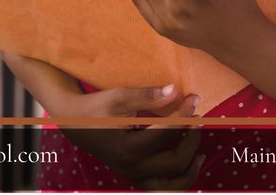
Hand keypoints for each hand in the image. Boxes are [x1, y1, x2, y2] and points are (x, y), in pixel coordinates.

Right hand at [52, 84, 203, 188]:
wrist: (75, 122)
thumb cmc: (96, 107)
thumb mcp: (119, 97)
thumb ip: (148, 96)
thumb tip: (175, 90)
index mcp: (128, 148)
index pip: (167, 132)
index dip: (184, 114)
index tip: (193, 99)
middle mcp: (132, 167)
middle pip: (175, 162)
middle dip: (192, 139)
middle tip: (198, 119)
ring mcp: (133, 175)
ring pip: (172, 186)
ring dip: (190, 170)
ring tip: (200, 153)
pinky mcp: (134, 176)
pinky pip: (162, 187)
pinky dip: (178, 179)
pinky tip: (187, 163)